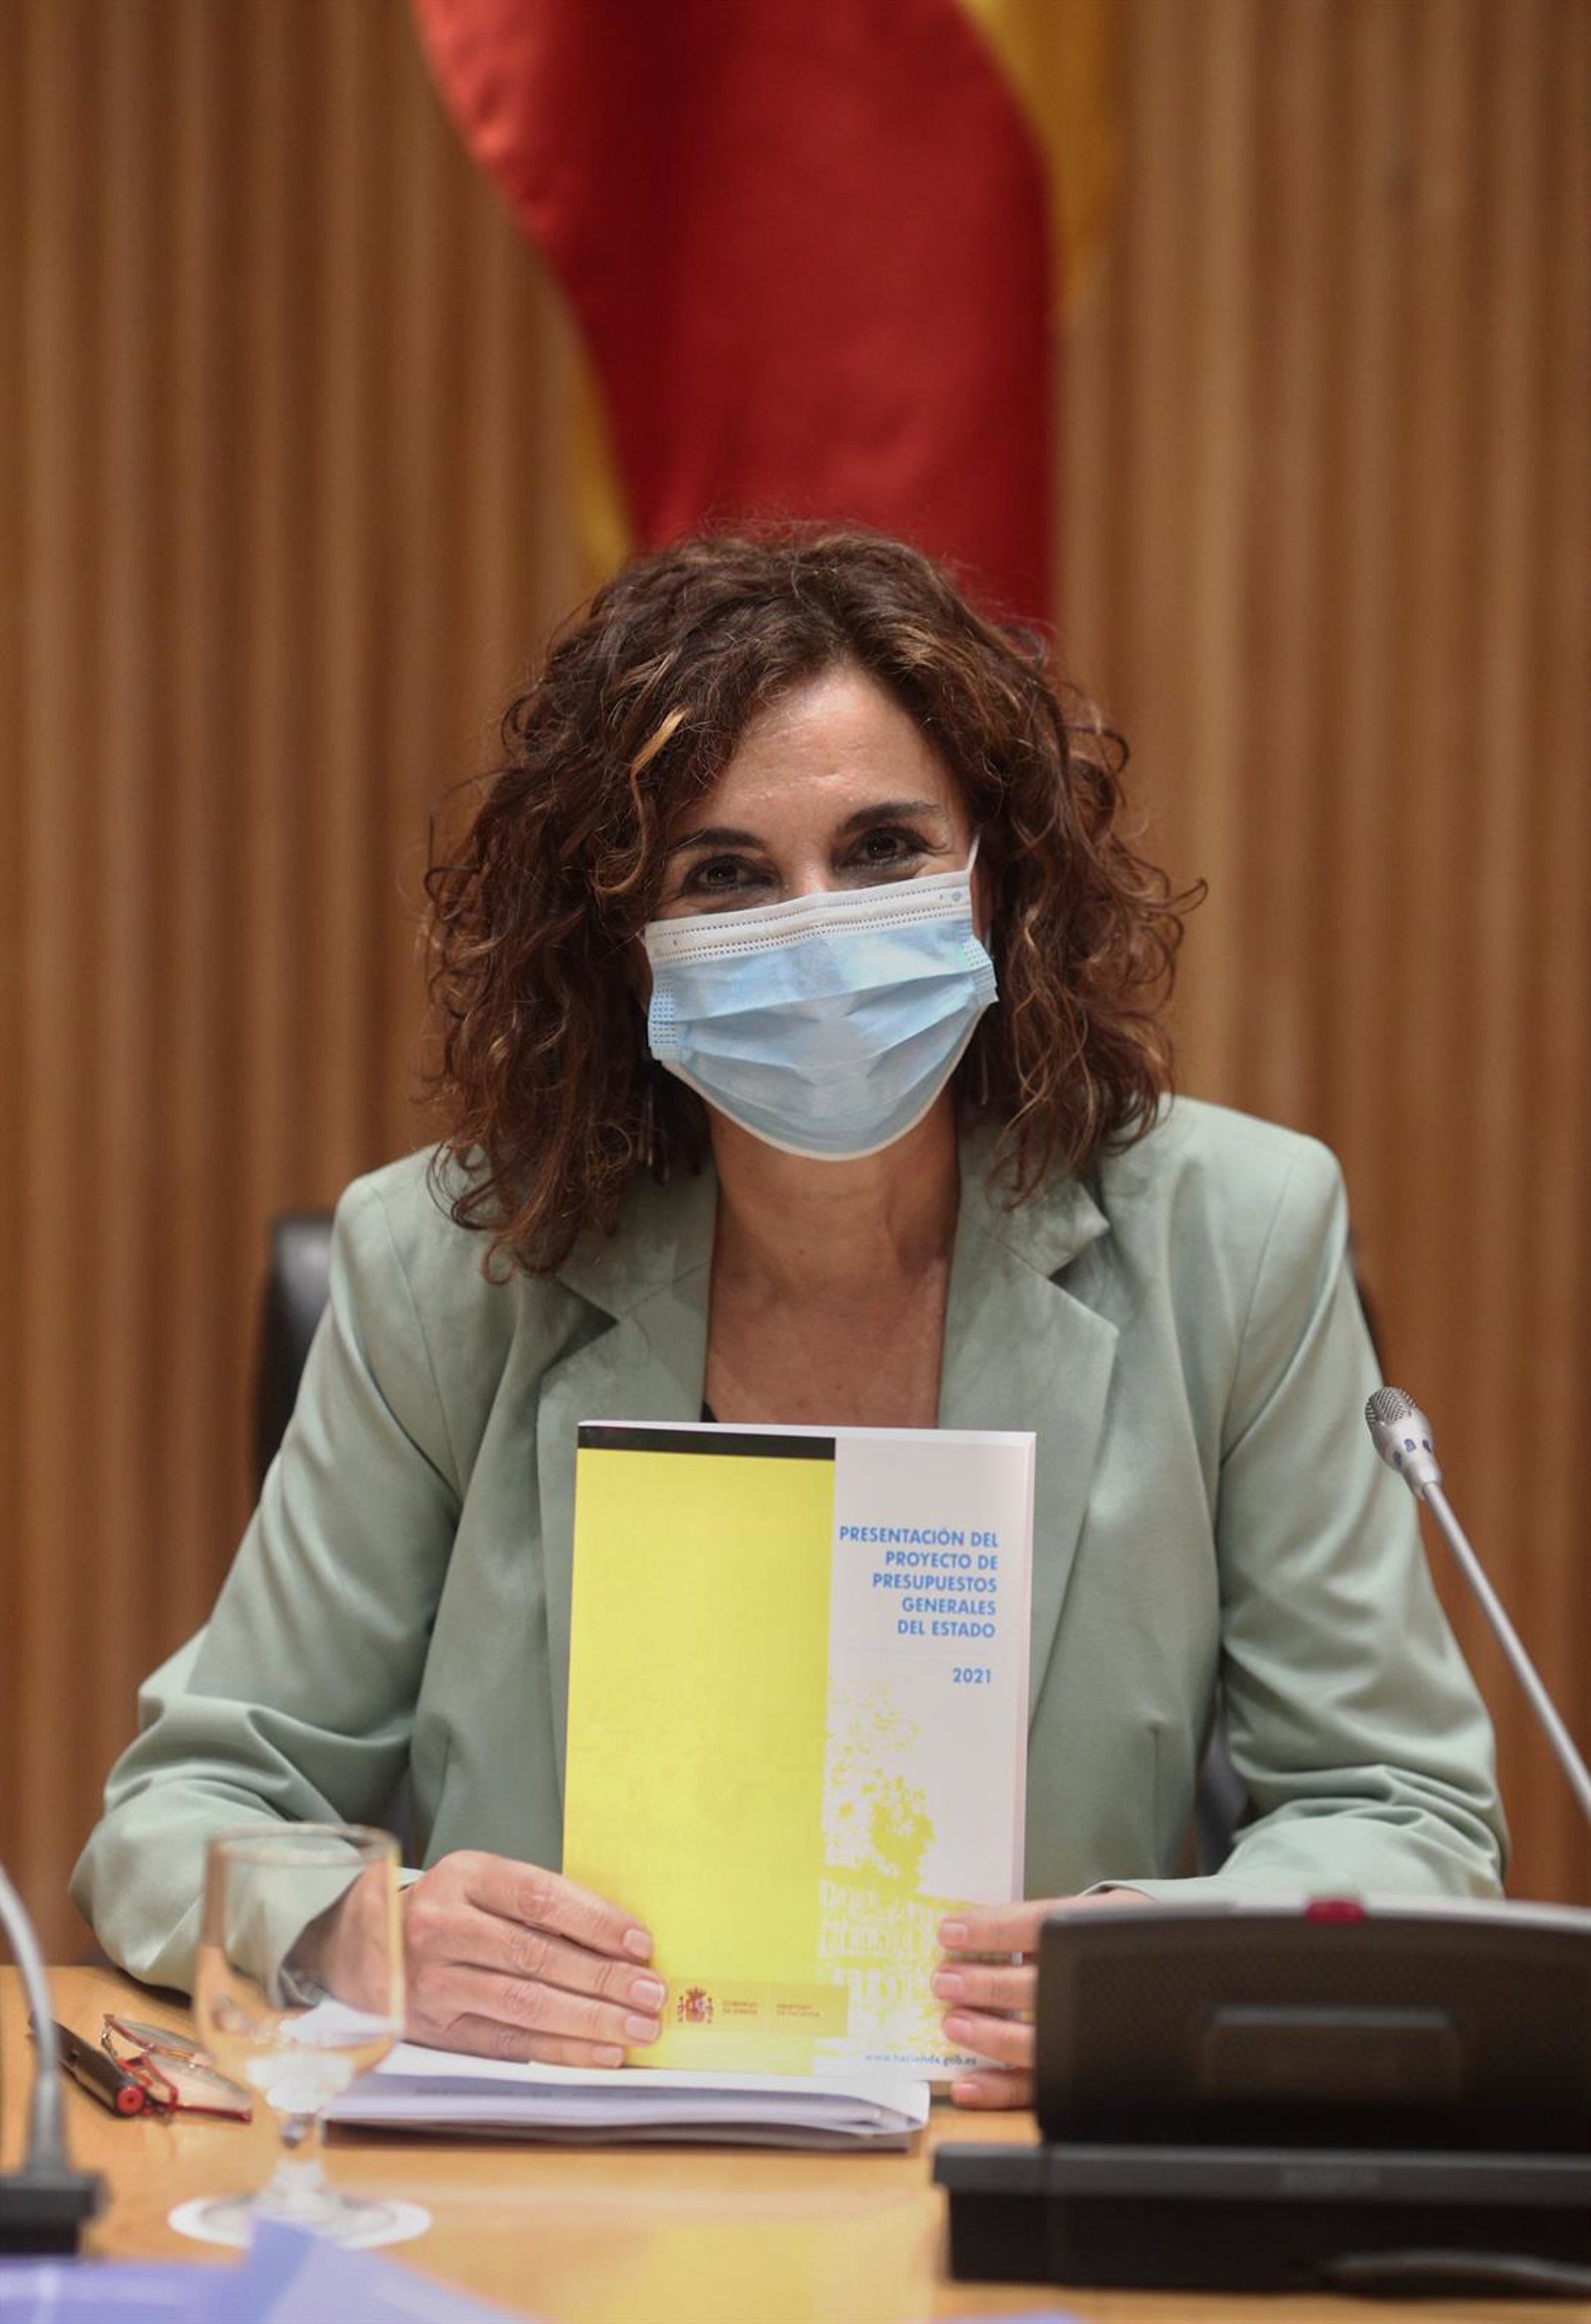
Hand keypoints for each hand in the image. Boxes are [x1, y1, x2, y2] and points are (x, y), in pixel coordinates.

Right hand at [298, 1849, 662, 2067]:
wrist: (362, 1945)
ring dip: (589, 2020)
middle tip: (652, 1994)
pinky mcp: (434, 2029)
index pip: (539, 1897)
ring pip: (524, 2004)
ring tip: (638, 2028)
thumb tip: (622, 1942)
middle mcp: (442, 1927)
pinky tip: (599, 2053)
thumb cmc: (448, 1909)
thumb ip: (537, 1903)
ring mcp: (434, 1982)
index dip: (595, 1921)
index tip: (641, 1943)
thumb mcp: (481, 1882)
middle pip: (535, 1956)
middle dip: (603, 1979)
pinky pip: (506, 2044)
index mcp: (463, 1876)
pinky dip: (559, 2050)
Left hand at [934, 1888, 1151, 2109]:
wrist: (1157, 1975)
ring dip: (987, 2036)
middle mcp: (1091, 1987)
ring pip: (1034, 2043)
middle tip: (944, 1980)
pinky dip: (997, 2090)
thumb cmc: (1103, 1942)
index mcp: (1092, 1935)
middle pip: (1035, 1988)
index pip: (1038, 1926)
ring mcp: (1085, 2036)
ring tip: (952, 2023)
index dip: (992, 1930)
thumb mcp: (1080, 1915)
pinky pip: (1035, 2089)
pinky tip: (967, 2084)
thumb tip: (965, 1931)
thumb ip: (1032, 1925)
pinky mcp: (1074, 2074)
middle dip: (983, 1985)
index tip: (950, 1931)